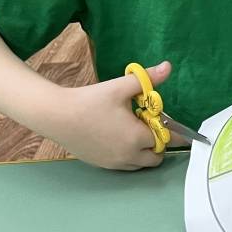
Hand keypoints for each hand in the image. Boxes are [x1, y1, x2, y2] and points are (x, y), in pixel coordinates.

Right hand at [41, 61, 172, 169]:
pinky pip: (125, 165)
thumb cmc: (90, 101)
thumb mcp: (121, 86)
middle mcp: (128, 155)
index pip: (168, 140)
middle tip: (149, 124)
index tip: (174, 125)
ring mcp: (114, 163)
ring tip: (133, 129)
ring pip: (140, 163)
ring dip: (144, 151)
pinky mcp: (102, 165)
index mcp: (137, 137)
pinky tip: (119, 136)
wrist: (57, 116)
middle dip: (158, 142)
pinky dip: (129, 155)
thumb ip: (148, 79)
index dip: (174, 133)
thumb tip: (168, 66)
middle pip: (156, 157)